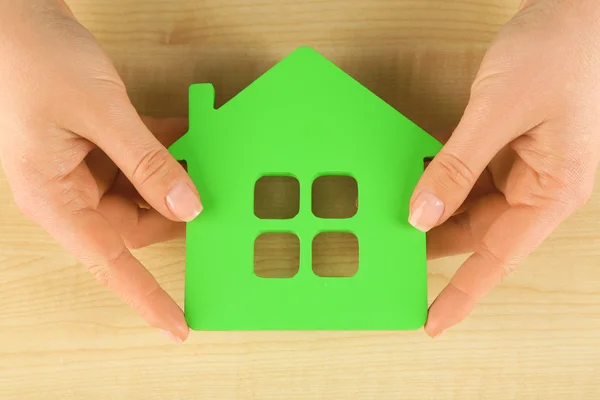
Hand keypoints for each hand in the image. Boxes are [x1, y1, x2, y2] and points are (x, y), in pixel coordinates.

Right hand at [0, 0, 200, 341]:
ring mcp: (80, 168)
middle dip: (175, 211)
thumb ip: (148, 162)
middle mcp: (66, 191)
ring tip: (202, 159)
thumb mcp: (102, 114)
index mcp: (54, 198)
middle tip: (214, 198)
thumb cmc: (36, 59)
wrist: (15, 13)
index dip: (147, 298)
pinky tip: (186, 137)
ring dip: (171, 177)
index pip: (109, 264)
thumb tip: (189, 205)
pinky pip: (136, 163)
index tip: (179, 324)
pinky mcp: (93, 146)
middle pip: (133, 224)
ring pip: (140, 193)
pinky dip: (162, 153)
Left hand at [410, 0, 599, 336]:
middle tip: (392, 259)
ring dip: (433, 212)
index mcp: (553, 191)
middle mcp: (539, 187)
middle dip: (436, 244)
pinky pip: (467, 178)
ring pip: (469, 207)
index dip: (464, 292)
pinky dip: (439, 182)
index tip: (432, 320)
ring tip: (393, 223)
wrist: (575, 9)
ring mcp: (521, 168)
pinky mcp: (505, 149)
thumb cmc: (558, 54)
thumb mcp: (499, 112)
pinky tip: (413, 184)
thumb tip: (422, 213)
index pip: (500, 256)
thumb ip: (458, 166)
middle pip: (480, 233)